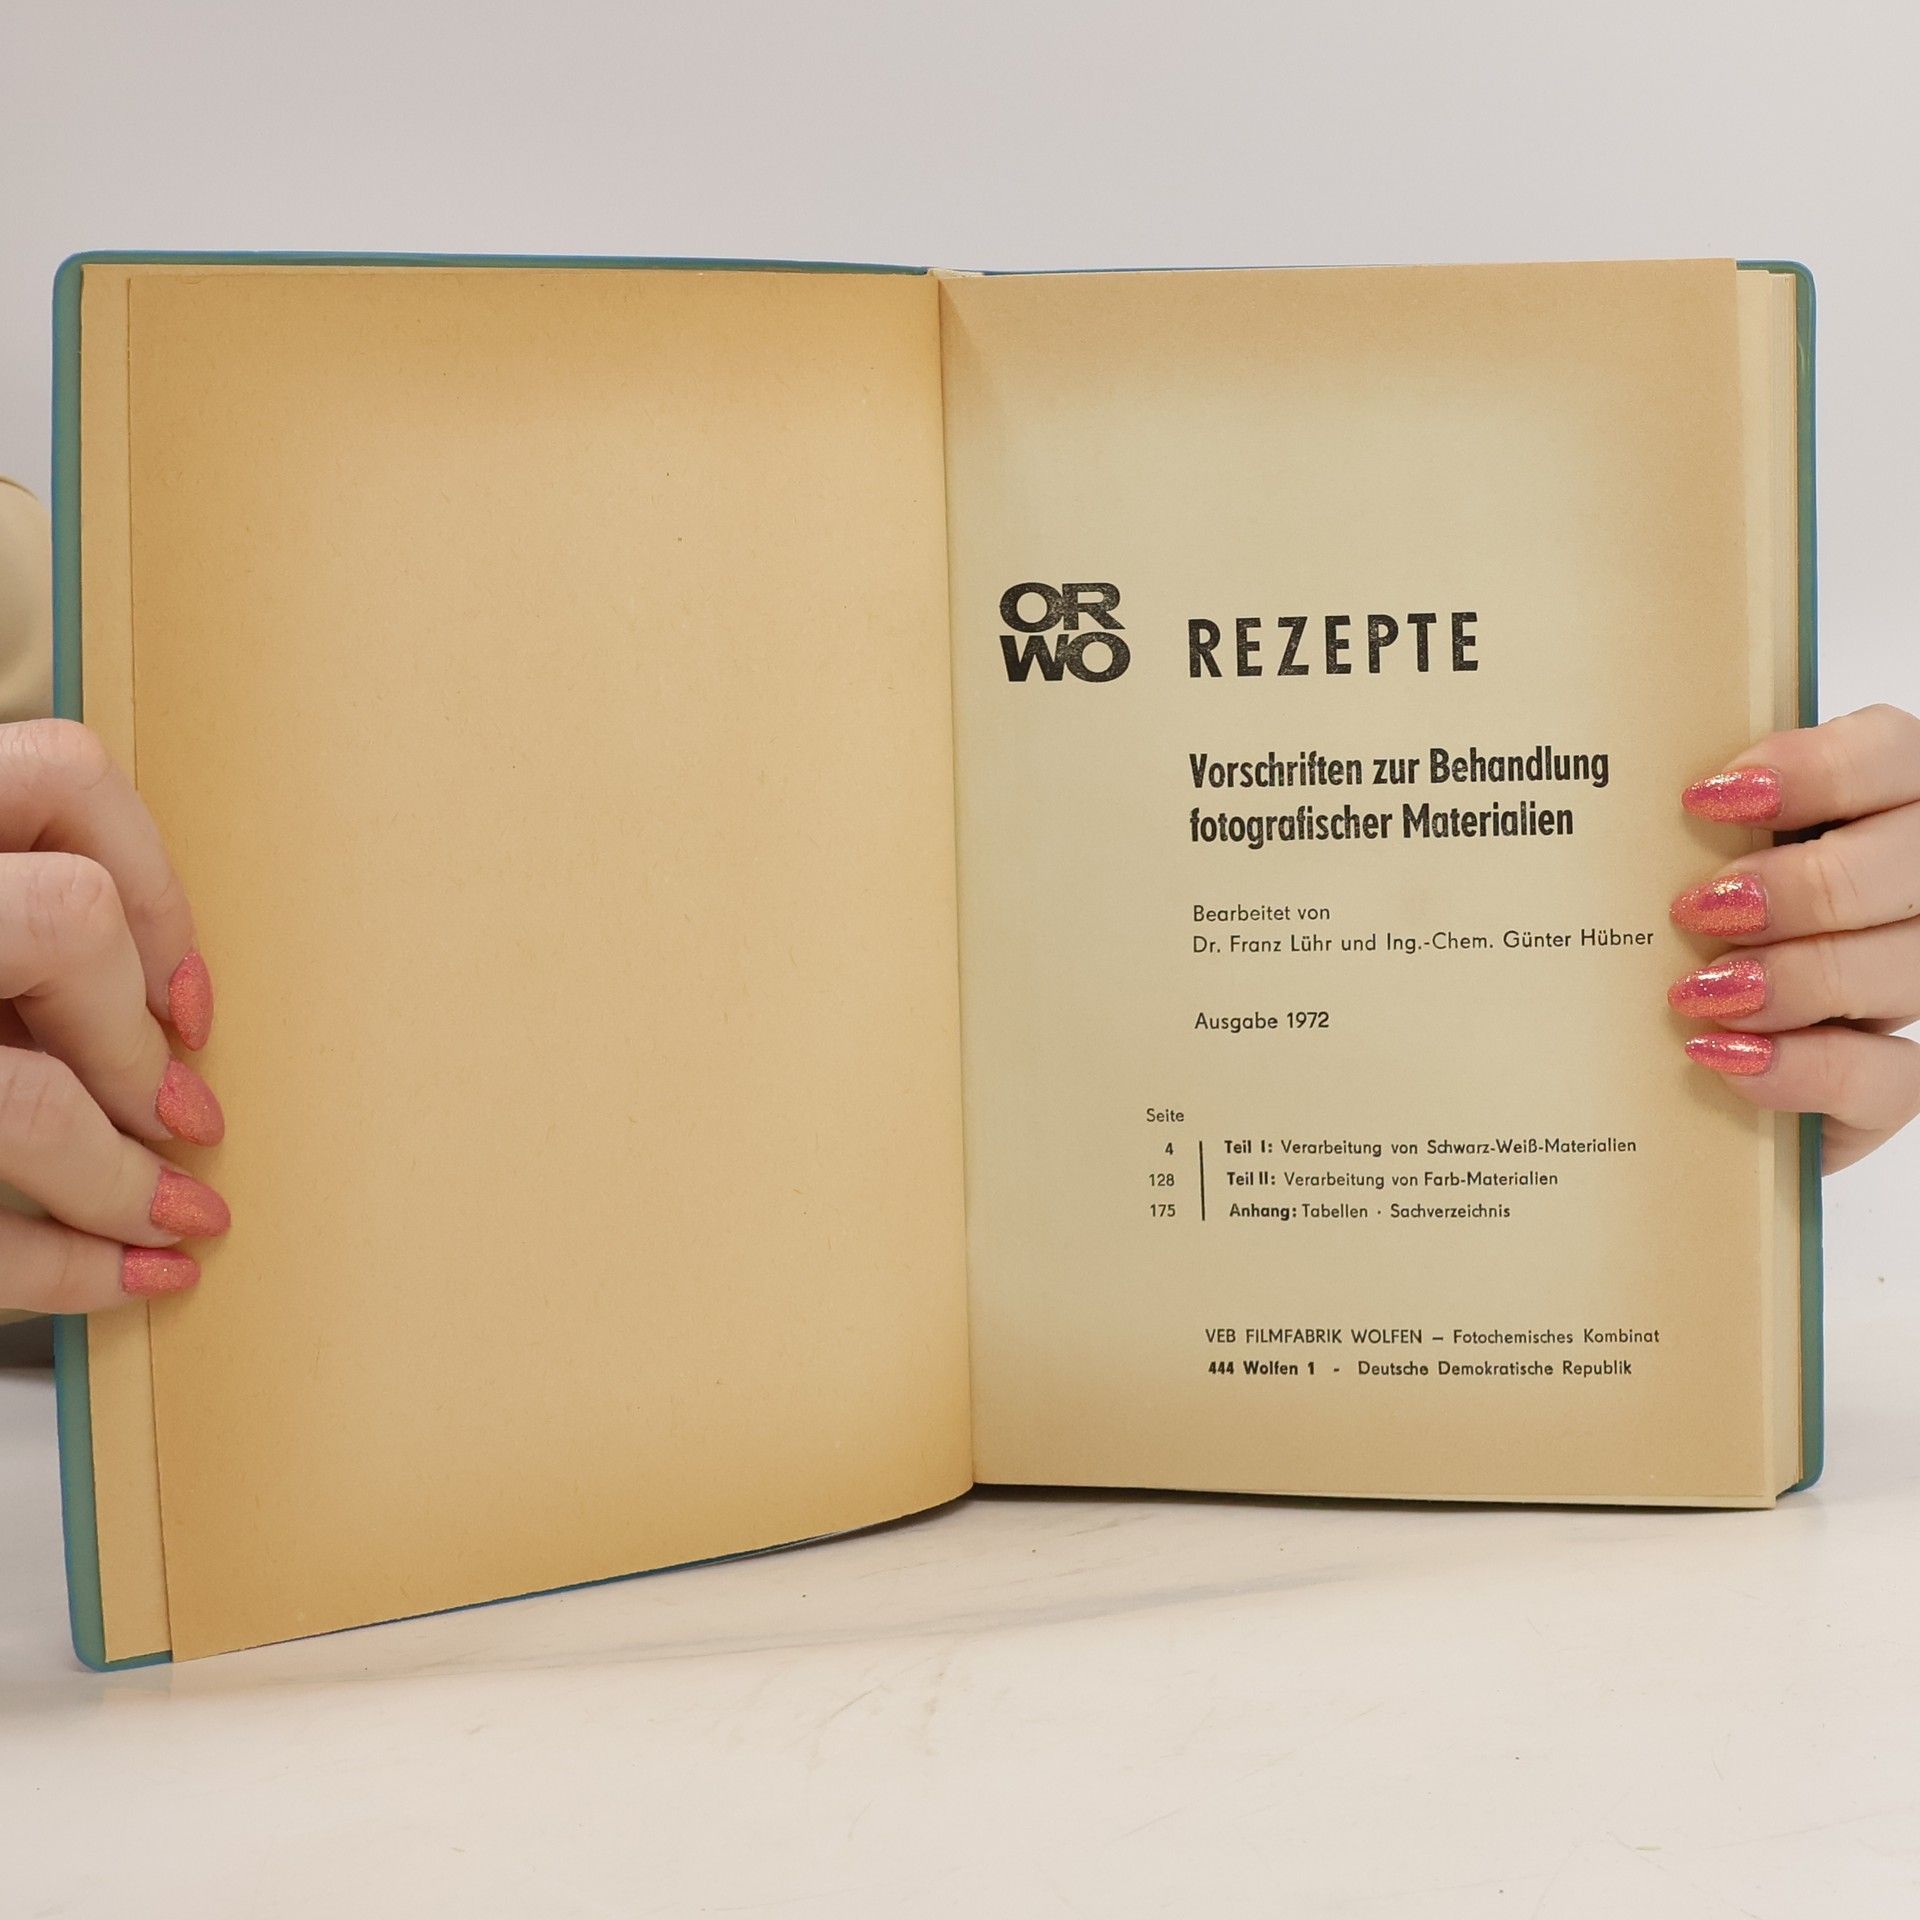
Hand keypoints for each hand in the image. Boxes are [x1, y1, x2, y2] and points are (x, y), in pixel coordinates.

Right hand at [0, 720, 225, 1310]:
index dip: (153, 886)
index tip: (180, 992)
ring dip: (119, 1178)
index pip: (61, 775)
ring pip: (27, 1101)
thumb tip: (167, 1017)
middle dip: (136, 1040)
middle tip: (181, 1117)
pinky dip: (66, 1267)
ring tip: (173, 1214)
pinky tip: (127, 1276)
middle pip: (67, 920)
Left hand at [1670, 704, 1919, 1171]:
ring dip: (1797, 978)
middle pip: (1911, 863)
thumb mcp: (1706, 853)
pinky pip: (1890, 1075)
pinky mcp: (1895, 1079)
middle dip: (1804, 886)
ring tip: (1701, 991)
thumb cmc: (1695, 916)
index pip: (1890, 754)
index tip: (1705, 798)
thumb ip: (1704, 822)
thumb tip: (1620, 795)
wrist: (1701, 1050)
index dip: (1814, 770)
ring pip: (1906, 967)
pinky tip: (1723, 1056)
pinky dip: (1804, 1068)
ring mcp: (1915, 979)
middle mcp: (1918, 887)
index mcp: (1883, 803)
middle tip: (1701, 908)